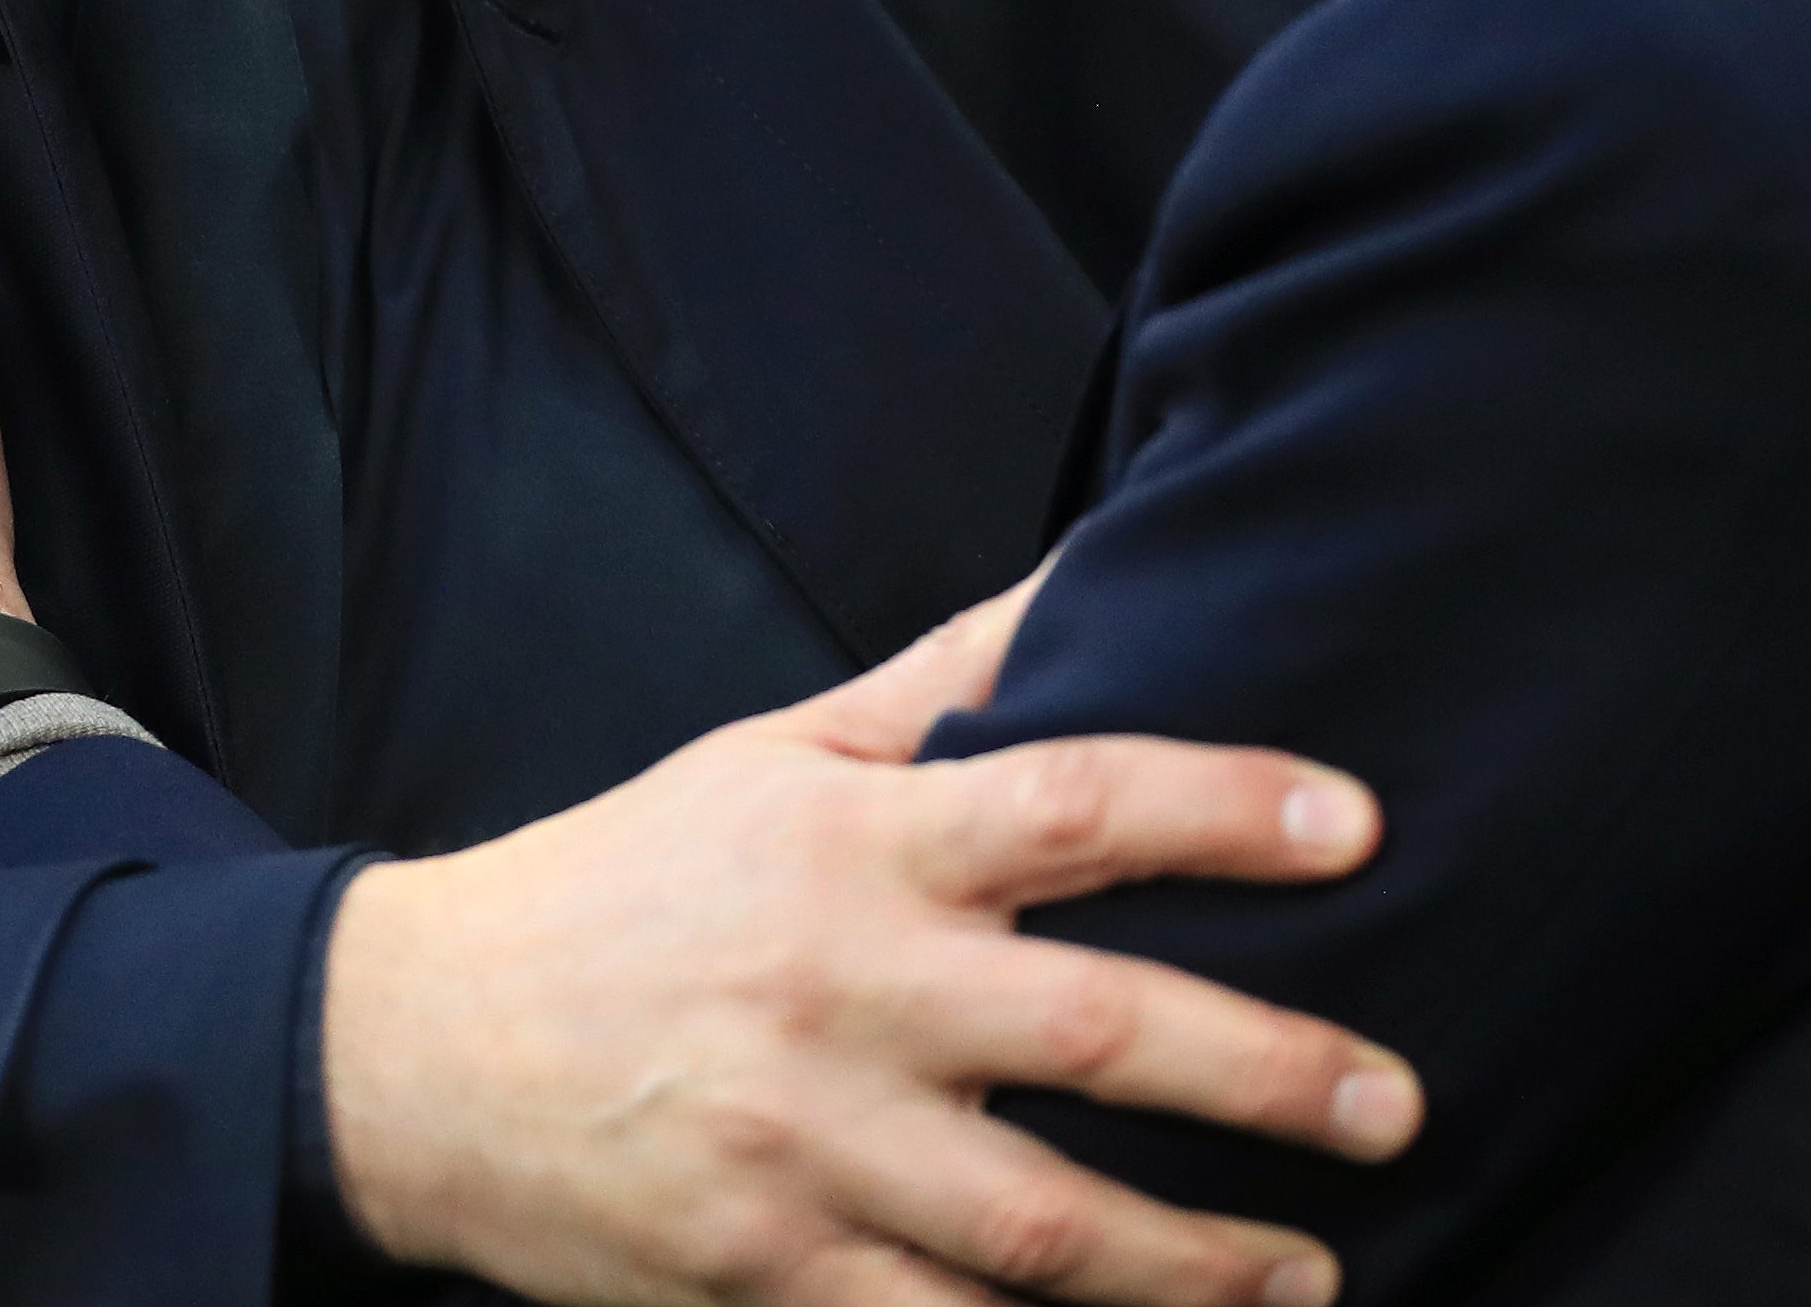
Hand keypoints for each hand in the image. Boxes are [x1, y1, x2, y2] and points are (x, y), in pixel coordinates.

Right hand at [326, 577, 1414, 1306]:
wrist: (414, 1051)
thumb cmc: (623, 885)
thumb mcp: (773, 751)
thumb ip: (945, 680)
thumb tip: (1090, 573)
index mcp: (851, 845)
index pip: (1067, 803)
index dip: (1221, 807)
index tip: (1356, 827)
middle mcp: (840, 991)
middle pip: (1095, 1032)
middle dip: (1269, 1072)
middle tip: (1396, 1100)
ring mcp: (804, 1150)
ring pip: (1046, 1225)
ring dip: (1202, 1263)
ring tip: (1310, 1273)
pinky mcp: (768, 1277)